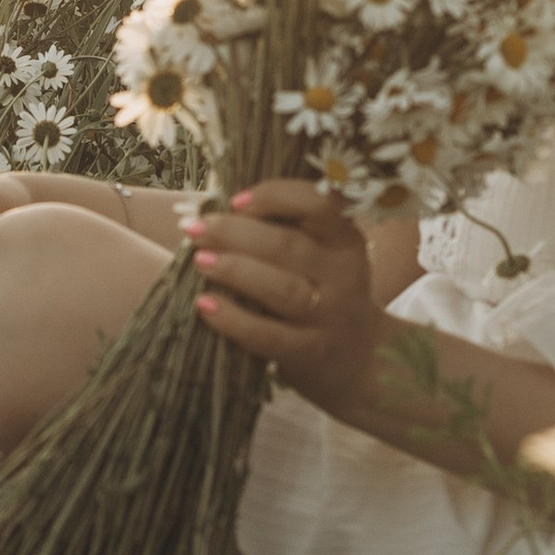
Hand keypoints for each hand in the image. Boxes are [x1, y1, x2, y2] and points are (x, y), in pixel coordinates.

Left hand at [185, 179, 389, 419]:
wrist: (358, 358)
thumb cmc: (323, 292)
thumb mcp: (322, 256)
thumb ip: (287, 231)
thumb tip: (221, 210)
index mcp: (345, 240)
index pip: (320, 205)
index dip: (275, 196)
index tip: (235, 200)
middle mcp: (343, 275)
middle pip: (289, 246)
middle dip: (236, 233)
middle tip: (196, 230)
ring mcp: (329, 316)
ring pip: (281, 288)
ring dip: (236, 270)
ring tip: (200, 260)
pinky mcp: (309, 351)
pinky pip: (268, 335)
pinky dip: (234, 319)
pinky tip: (204, 304)